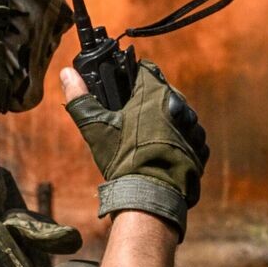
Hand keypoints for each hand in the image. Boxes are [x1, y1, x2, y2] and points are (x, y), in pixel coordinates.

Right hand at [61, 61, 208, 236]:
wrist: (150, 196)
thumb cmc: (123, 160)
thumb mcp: (95, 127)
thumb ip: (80, 97)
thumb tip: (65, 73)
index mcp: (155, 93)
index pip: (146, 70)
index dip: (133, 78)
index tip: (124, 92)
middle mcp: (180, 105)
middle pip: (163, 92)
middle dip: (148, 101)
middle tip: (131, 121)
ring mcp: (194, 127)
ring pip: (177, 114)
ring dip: (165, 121)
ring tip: (146, 141)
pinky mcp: (201, 147)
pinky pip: (189, 136)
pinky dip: (178, 141)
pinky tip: (162, 153)